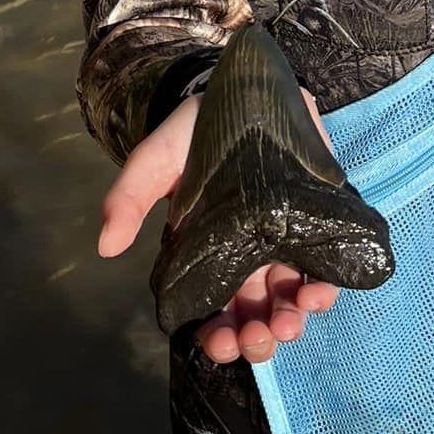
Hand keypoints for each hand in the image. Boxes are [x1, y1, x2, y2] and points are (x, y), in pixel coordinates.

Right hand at [97, 86, 340, 364]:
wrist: (246, 89)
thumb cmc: (194, 131)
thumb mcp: (156, 159)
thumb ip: (130, 197)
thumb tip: (106, 247)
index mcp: (208, 254)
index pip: (211, 309)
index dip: (215, 334)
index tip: (216, 343)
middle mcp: (249, 256)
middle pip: (254, 314)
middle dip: (255, 337)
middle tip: (255, 339)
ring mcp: (287, 242)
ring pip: (290, 299)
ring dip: (290, 321)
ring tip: (286, 323)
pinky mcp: (319, 222)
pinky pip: (327, 268)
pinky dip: (324, 289)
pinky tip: (318, 294)